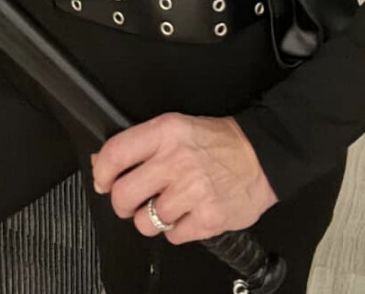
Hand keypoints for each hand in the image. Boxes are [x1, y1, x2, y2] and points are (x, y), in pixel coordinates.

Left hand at [89, 111, 277, 244]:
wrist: (262, 156)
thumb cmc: (218, 141)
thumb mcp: (177, 127)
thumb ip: (141, 144)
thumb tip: (103, 161)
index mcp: (166, 132)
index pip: (116, 153)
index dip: (101, 172)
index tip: (102, 180)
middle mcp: (176, 161)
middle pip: (124, 195)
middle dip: (122, 204)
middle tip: (131, 202)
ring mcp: (192, 192)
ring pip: (146, 222)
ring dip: (152, 219)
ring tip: (166, 206)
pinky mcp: (207, 218)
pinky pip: (173, 236)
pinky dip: (176, 230)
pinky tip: (187, 213)